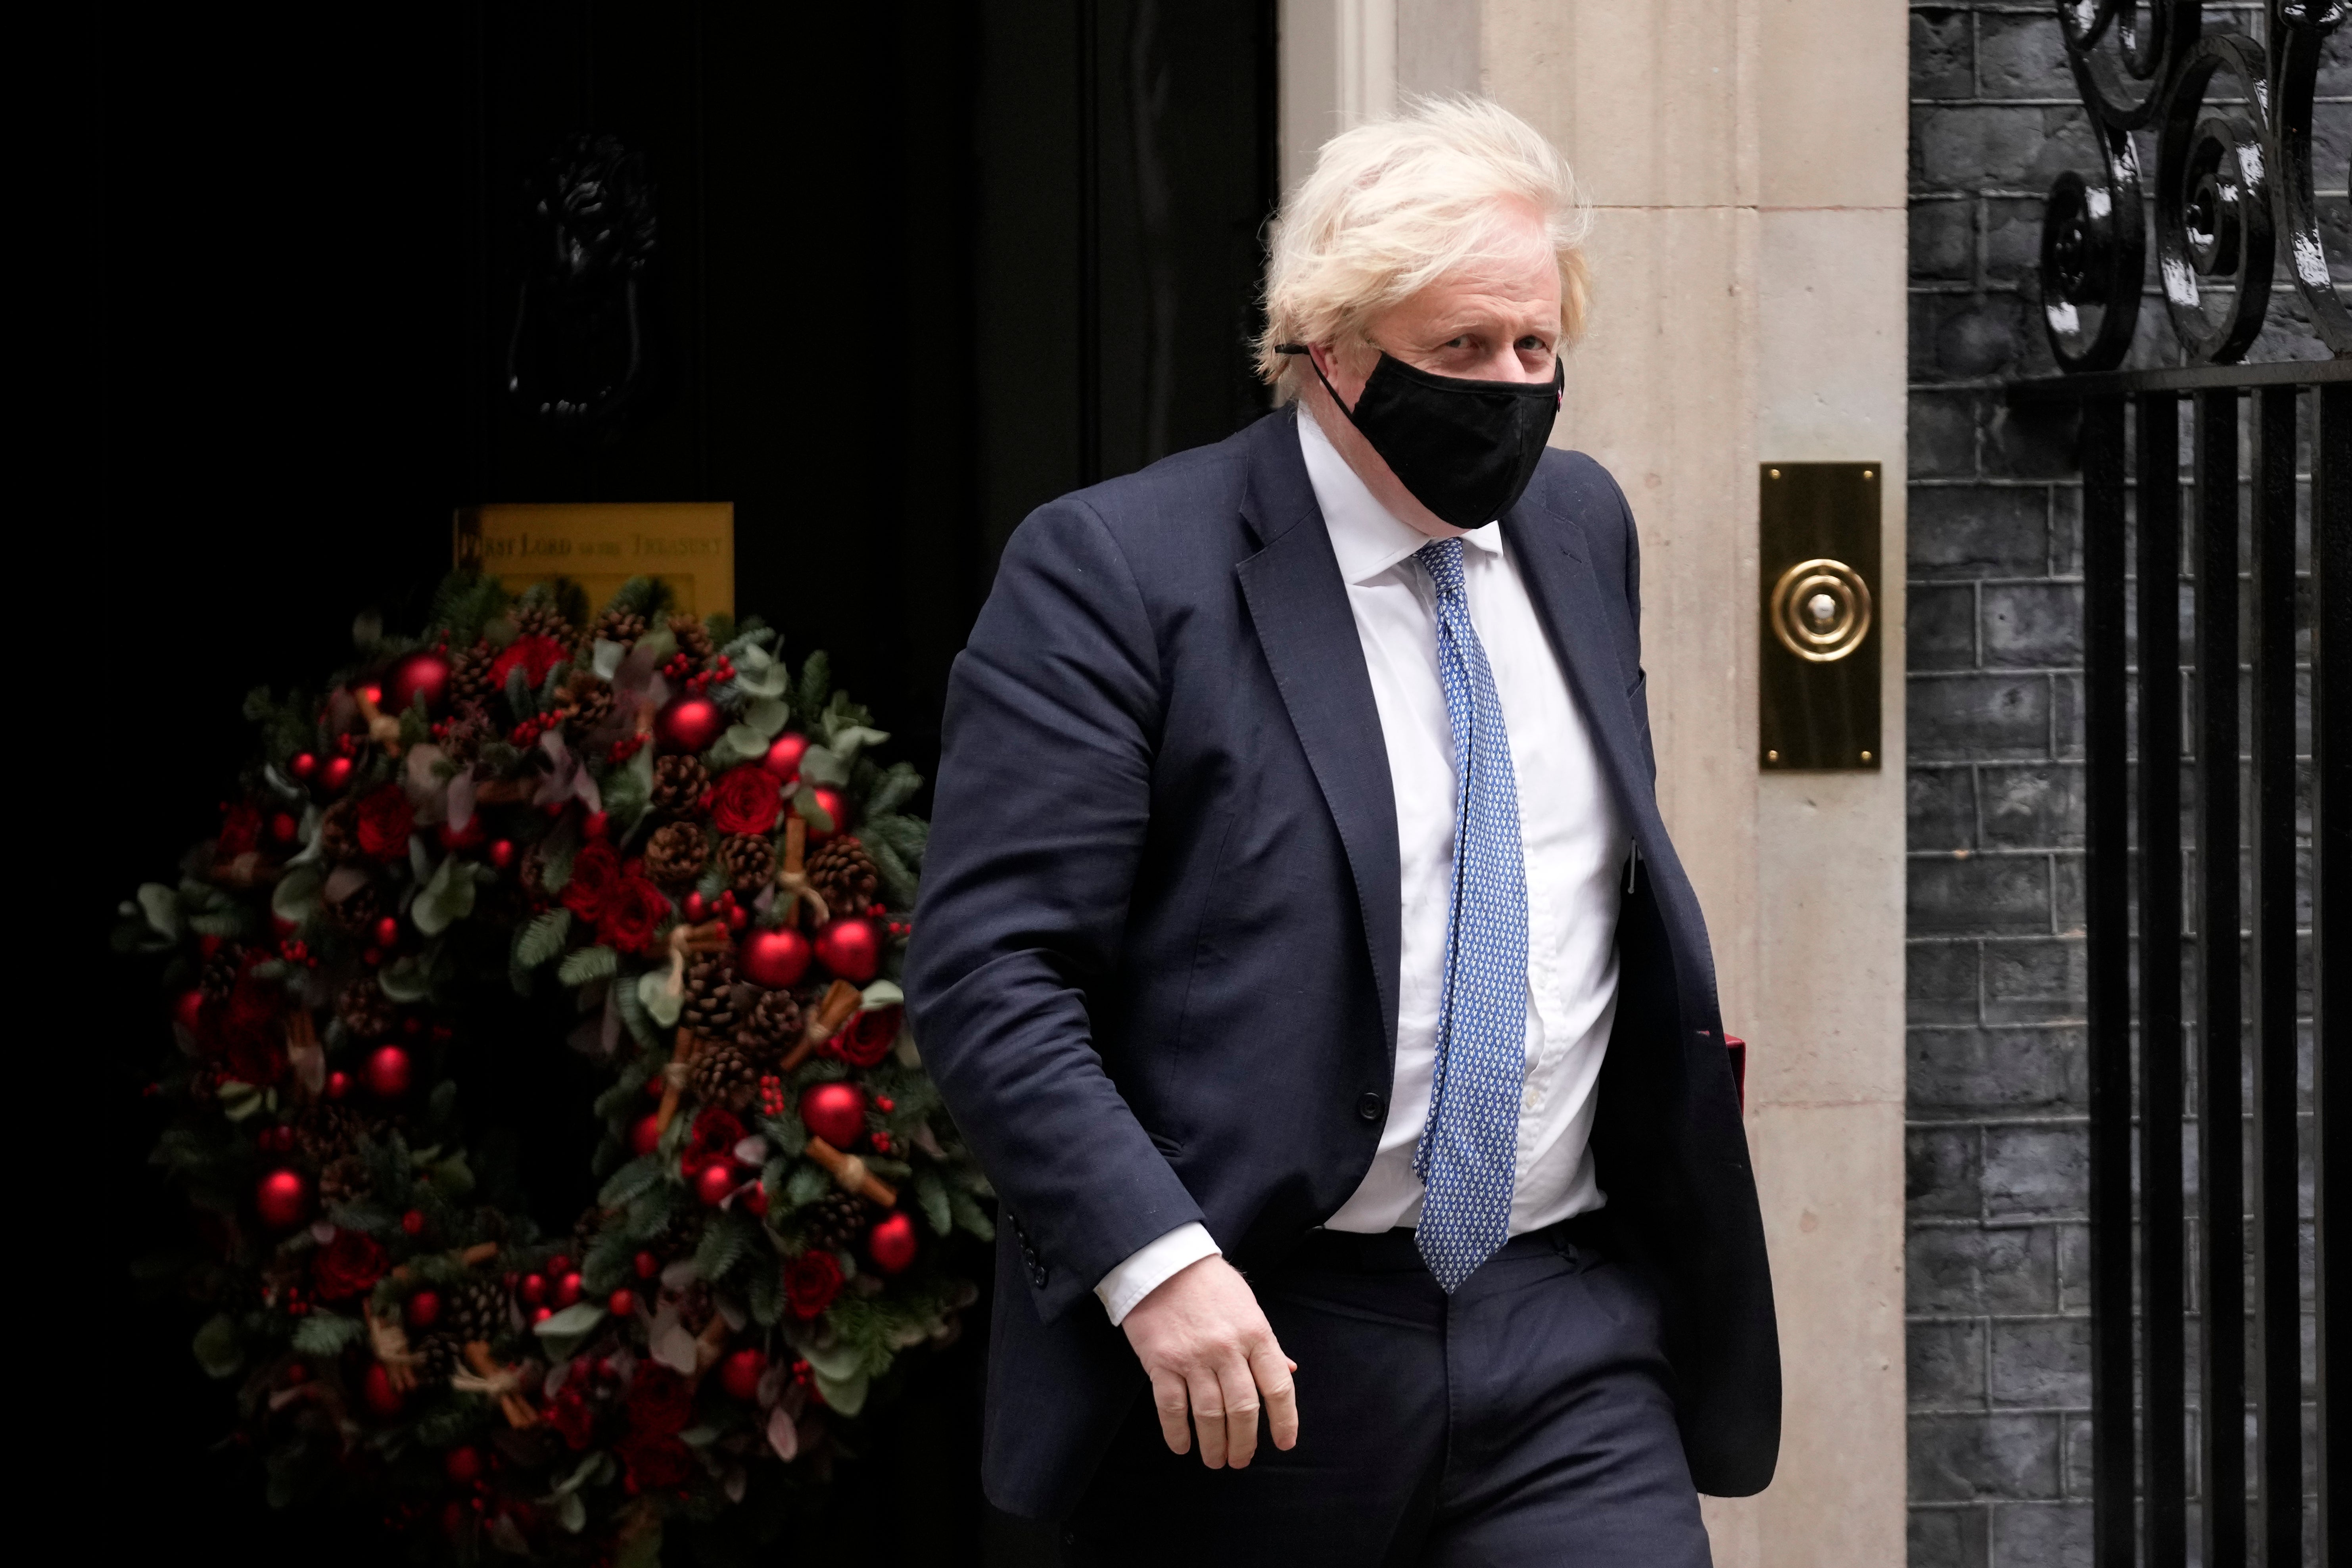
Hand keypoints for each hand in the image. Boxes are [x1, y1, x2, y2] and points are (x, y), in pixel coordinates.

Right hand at [1119, 1254, 1298, 1468]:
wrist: (1163, 1260)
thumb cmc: (1209, 1283)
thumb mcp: (1248, 1305)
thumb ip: (1267, 1342)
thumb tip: (1287, 1372)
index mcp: (1256, 1333)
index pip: (1277, 1387)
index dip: (1284, 1421)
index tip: (1284, 1443)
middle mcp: (1227, 1349)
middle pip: (1243, 1409)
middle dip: (1244, 1442)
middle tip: (1240, 1460)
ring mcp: (1193, 1357)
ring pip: (1209, 1414)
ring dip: (1214, 1445)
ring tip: (1215, 1460)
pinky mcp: (1161, 1362)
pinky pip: (1171, 1407)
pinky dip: (1178, 1433)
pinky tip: (1182, 1446)